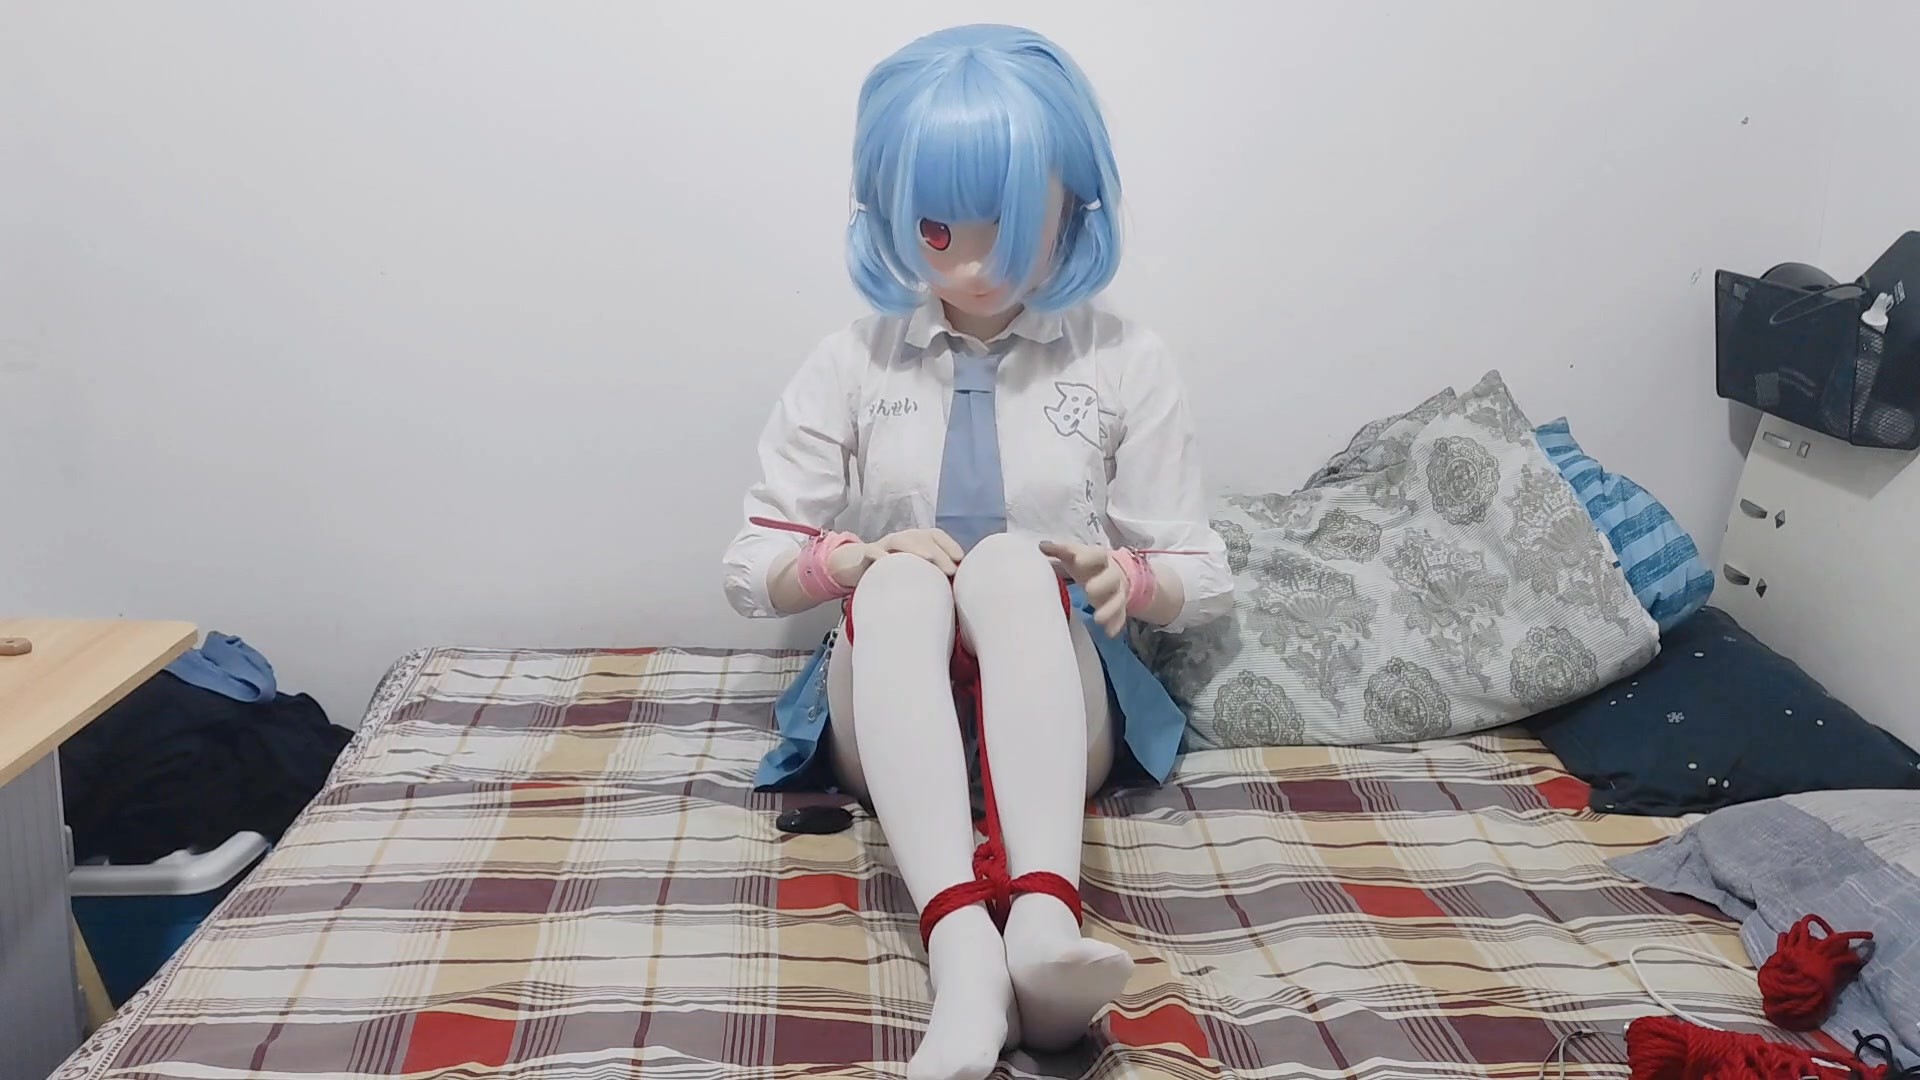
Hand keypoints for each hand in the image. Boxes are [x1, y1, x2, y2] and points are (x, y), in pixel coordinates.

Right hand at [827, 528, 965, 586]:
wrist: (852, 567)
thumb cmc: (889, 573)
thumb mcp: (910, 573)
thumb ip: (929, 576)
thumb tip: (955, 589)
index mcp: (914, 542)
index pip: (935, 536)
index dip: (949, 544)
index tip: (960, 558)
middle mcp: (901, 539)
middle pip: (921, 538)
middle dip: (938, 552)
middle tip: (950, 570)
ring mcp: (882, 545)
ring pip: (900, 540)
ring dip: (915, 547)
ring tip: (928, 559)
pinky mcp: (865, 554)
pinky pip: (872, 552)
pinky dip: (880, 555)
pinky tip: (888, 562)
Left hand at [1039, 541, 1128, 635]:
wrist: (1114, 572)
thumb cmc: (1087, 564)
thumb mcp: (1074, 555)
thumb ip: (1060, 551)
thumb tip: (1042, 546)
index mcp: (1099, 558)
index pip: (1097, 554)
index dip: (1088, 557)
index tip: (1077, 560)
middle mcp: (1111, 574)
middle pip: (1111, 577)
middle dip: (1102, 584)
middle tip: (1089, 591)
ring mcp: (1117, 591)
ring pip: (1118, 599)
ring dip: (1109, 609)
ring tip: (1098, 619)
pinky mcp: (1119, 607)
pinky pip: (1120, 616)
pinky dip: (1115, 624)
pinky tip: (1109, 633)